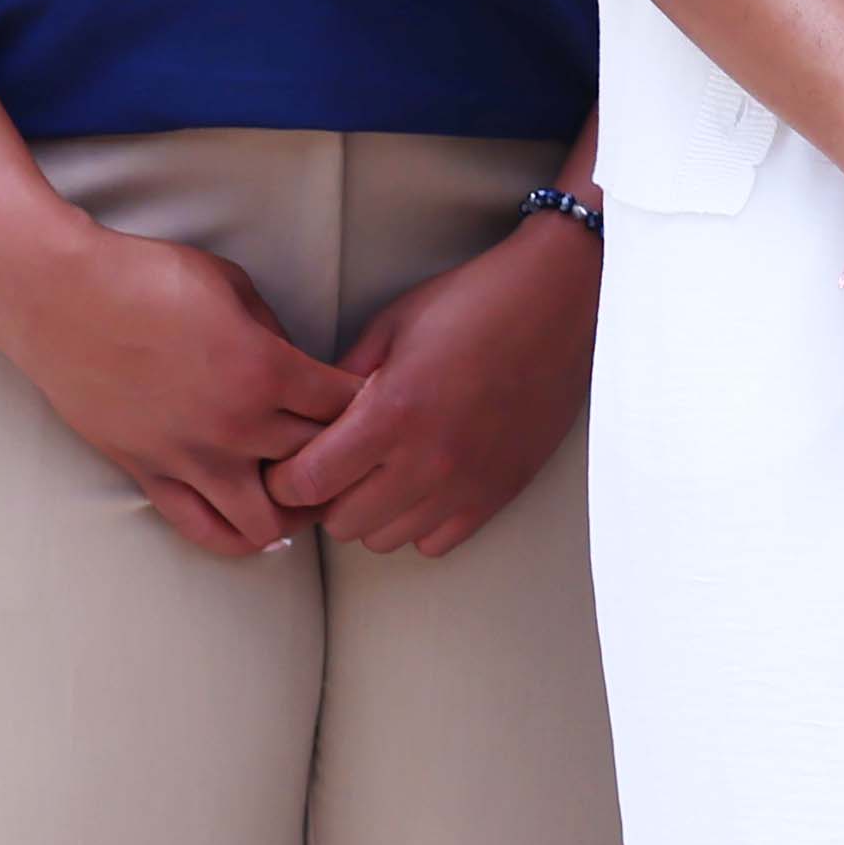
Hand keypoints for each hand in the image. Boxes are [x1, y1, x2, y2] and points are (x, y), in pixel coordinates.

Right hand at [0, 217, 360, 558]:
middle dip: (342, 458)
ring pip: (268, 522)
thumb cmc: (145, 277)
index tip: (374, 400)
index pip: (346, 408)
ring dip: (295, 512)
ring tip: (303, 493)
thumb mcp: (232, 286)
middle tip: (348, 449)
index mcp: (264, 371)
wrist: (58, 298)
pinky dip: (237, 536)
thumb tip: (298, 367)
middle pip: (318, 464)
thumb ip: (274, 334)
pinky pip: (202, 530)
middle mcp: (233, 425)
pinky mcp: (148, 474)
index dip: (368, 404)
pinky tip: (255, 521)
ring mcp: (189, 458)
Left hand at [262, 208, 605, 560]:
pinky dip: (418, 522)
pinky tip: (422, 484)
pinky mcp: (498, 492)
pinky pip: (435, 542)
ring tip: (383, 472)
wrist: (559, 302)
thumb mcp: (391, 325)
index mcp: (391, 413)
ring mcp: (466, 483)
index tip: (289, 464)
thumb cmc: (474, 303)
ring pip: (385, 539)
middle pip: (341, 523)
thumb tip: (307, 419)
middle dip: (327, 497)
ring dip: (372, 512)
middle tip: (337, 464)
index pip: (307, 484)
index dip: (284, 479)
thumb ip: (342, 378)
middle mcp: (427, 460)